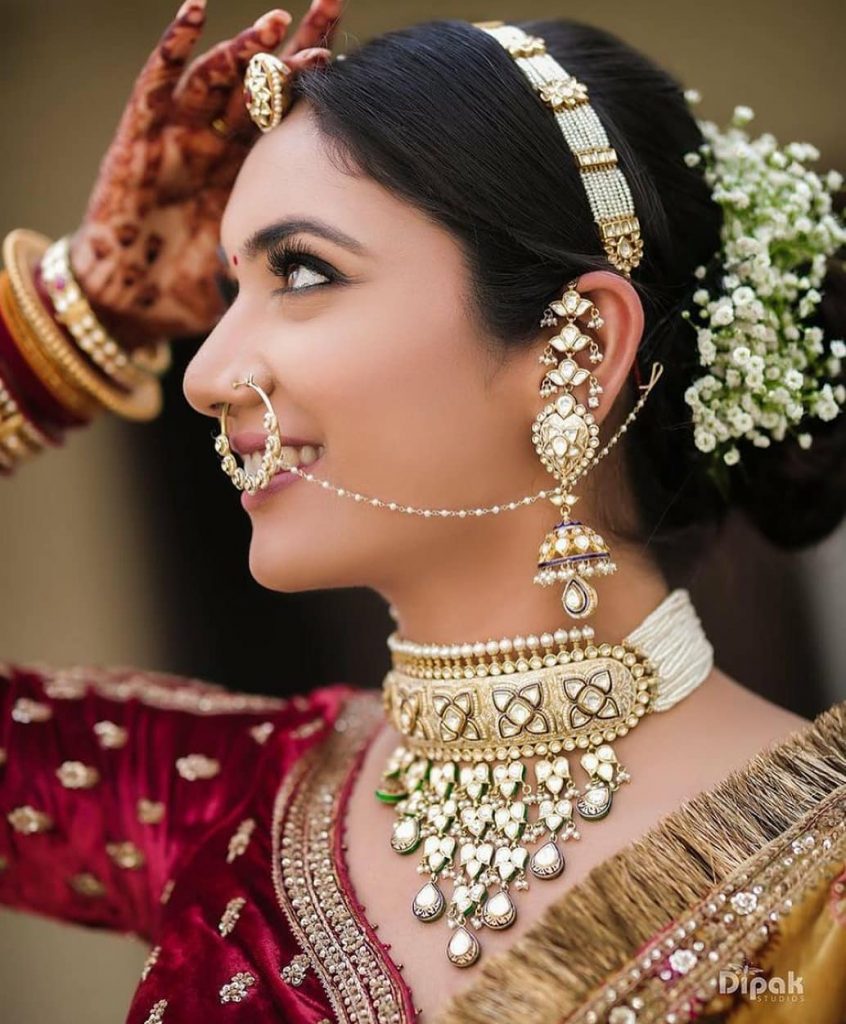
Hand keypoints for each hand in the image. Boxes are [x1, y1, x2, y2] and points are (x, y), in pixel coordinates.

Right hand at [69, 0, 341, 347]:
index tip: (357, 56)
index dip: (318, 86)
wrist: (130, 307)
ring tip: (279, 23)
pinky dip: (173, 47)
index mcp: (247, 173)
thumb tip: (346, 272)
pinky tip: (196, 11)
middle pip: (261, 85)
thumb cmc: (189, 290)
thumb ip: (289, 255)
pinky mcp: (138, 140)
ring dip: (246, 48)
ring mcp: (177, 138)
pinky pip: (156, 85)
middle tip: (331, 5)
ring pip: (216, 79)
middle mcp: (216, 146)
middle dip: (296, 47)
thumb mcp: (253, 267)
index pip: (289, 116)